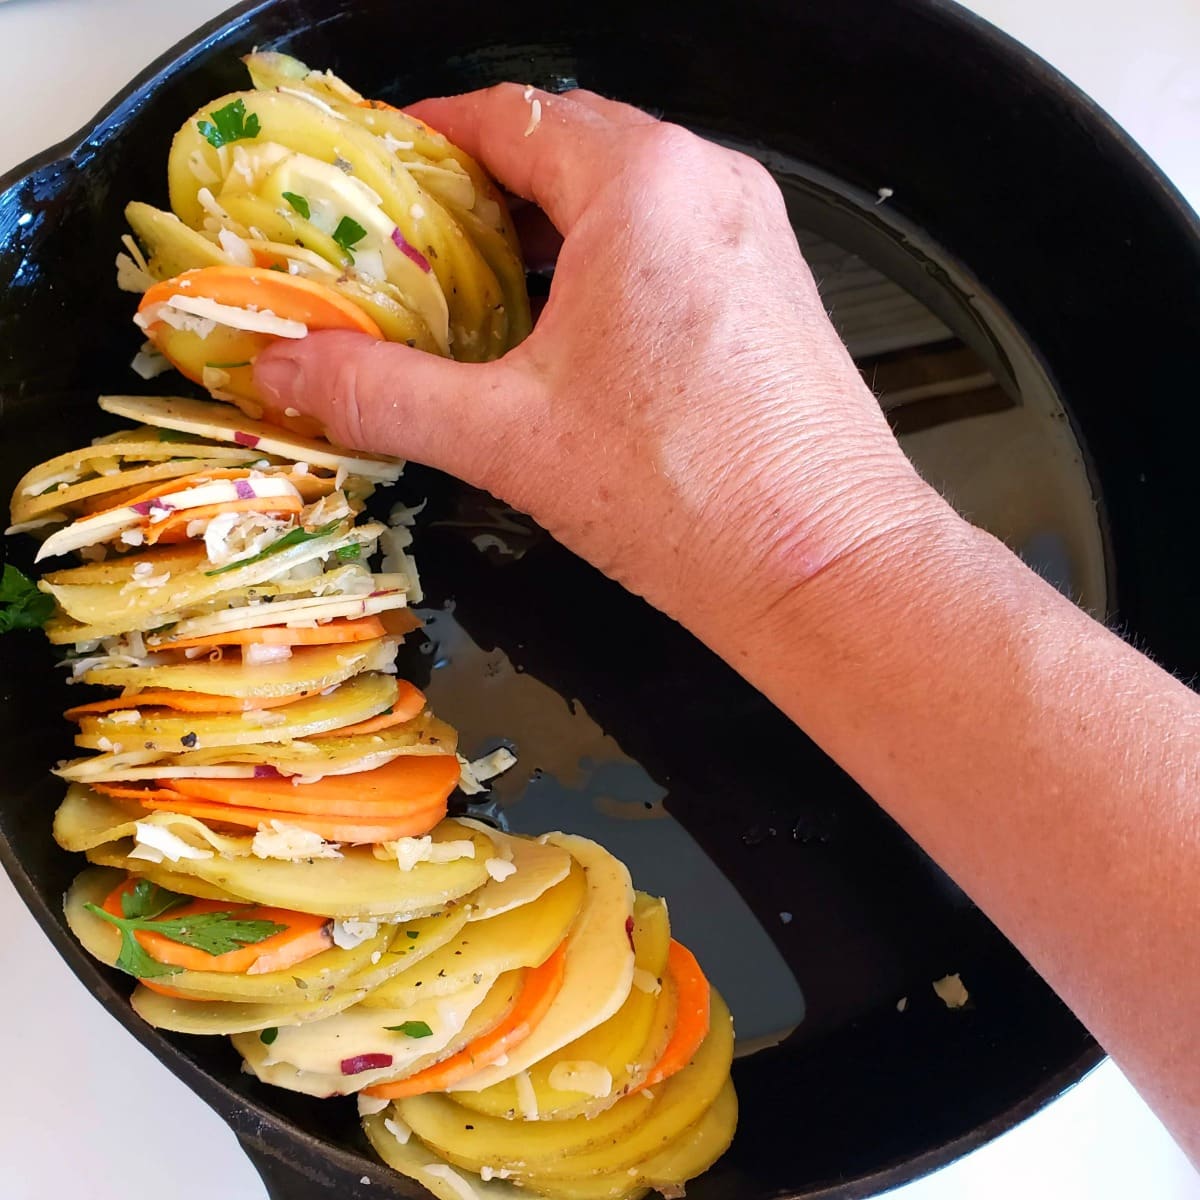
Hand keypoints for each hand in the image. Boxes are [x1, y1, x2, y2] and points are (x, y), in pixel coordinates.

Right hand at [256, 85, 945, 642]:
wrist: (826, 566)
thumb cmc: (692, 496)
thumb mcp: (510, 439)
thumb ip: (385, 393)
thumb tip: (294, 370)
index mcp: (642, 185)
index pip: (506, 115)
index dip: (426, 141)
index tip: (377, 180)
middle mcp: (708, 185)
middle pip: (565, 145)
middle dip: (481, 190)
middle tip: (412, 251)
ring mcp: (751, 233)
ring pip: (622, 194)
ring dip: (545, 230)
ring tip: (479, 296)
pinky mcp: (772, 285)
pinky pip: (672, 239)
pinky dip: (607, 262)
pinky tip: (569, 333)